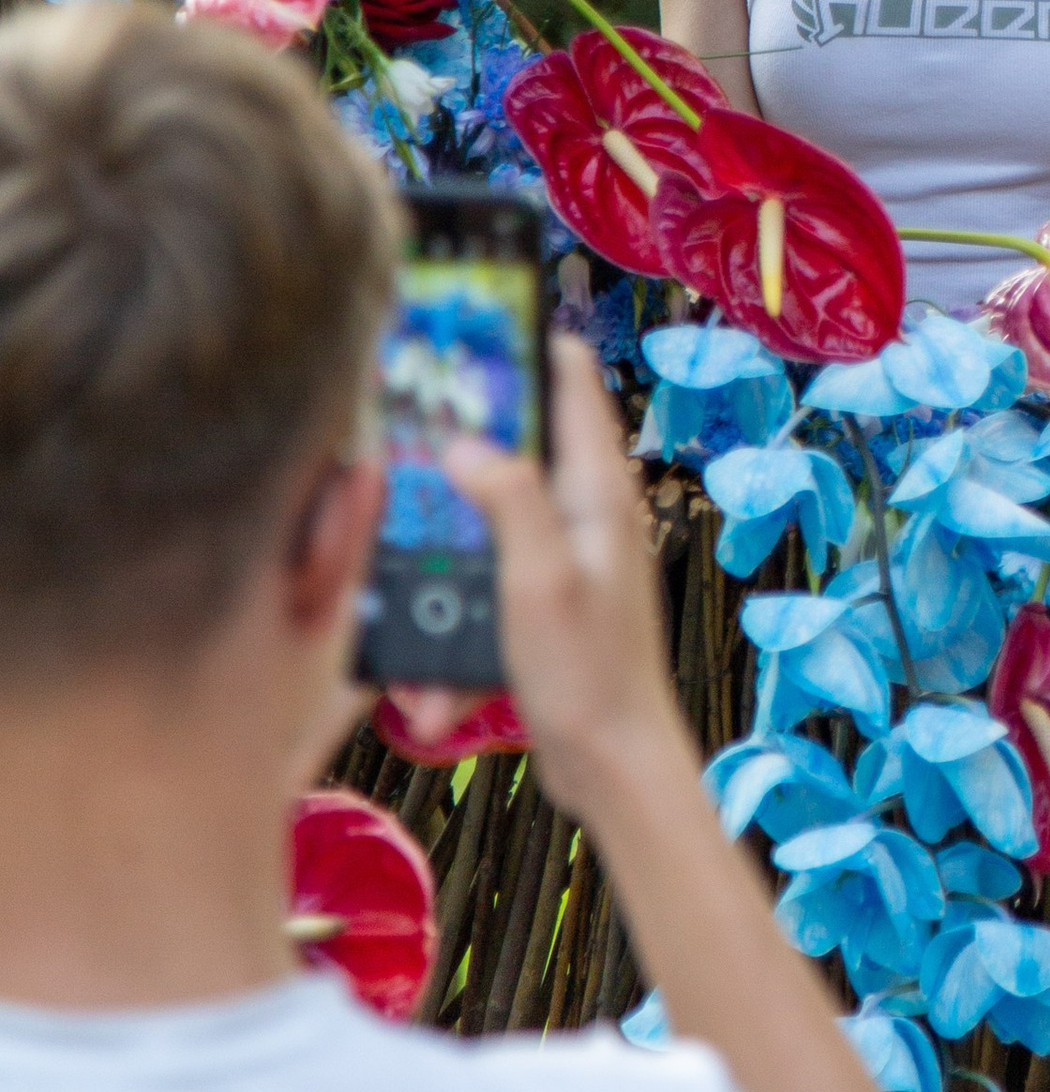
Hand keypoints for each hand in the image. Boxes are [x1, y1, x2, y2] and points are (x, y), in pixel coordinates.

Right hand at [438, 335, 688, 813]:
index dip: (523, 341)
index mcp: (597, 489)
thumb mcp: (539, 578)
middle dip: (453, 458)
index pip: (571, 378)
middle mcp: (586, 511)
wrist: (614, 767)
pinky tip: (435, 699)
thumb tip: (464, 440)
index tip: (462, 324)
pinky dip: (454, 636)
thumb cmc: (588, 674)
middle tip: (393, 451)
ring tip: (411, 630)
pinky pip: (482, 594)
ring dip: (443, 580)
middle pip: (514, 448)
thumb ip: (509, 498)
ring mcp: (564, 557)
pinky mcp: (542, 602)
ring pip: (484, 532)